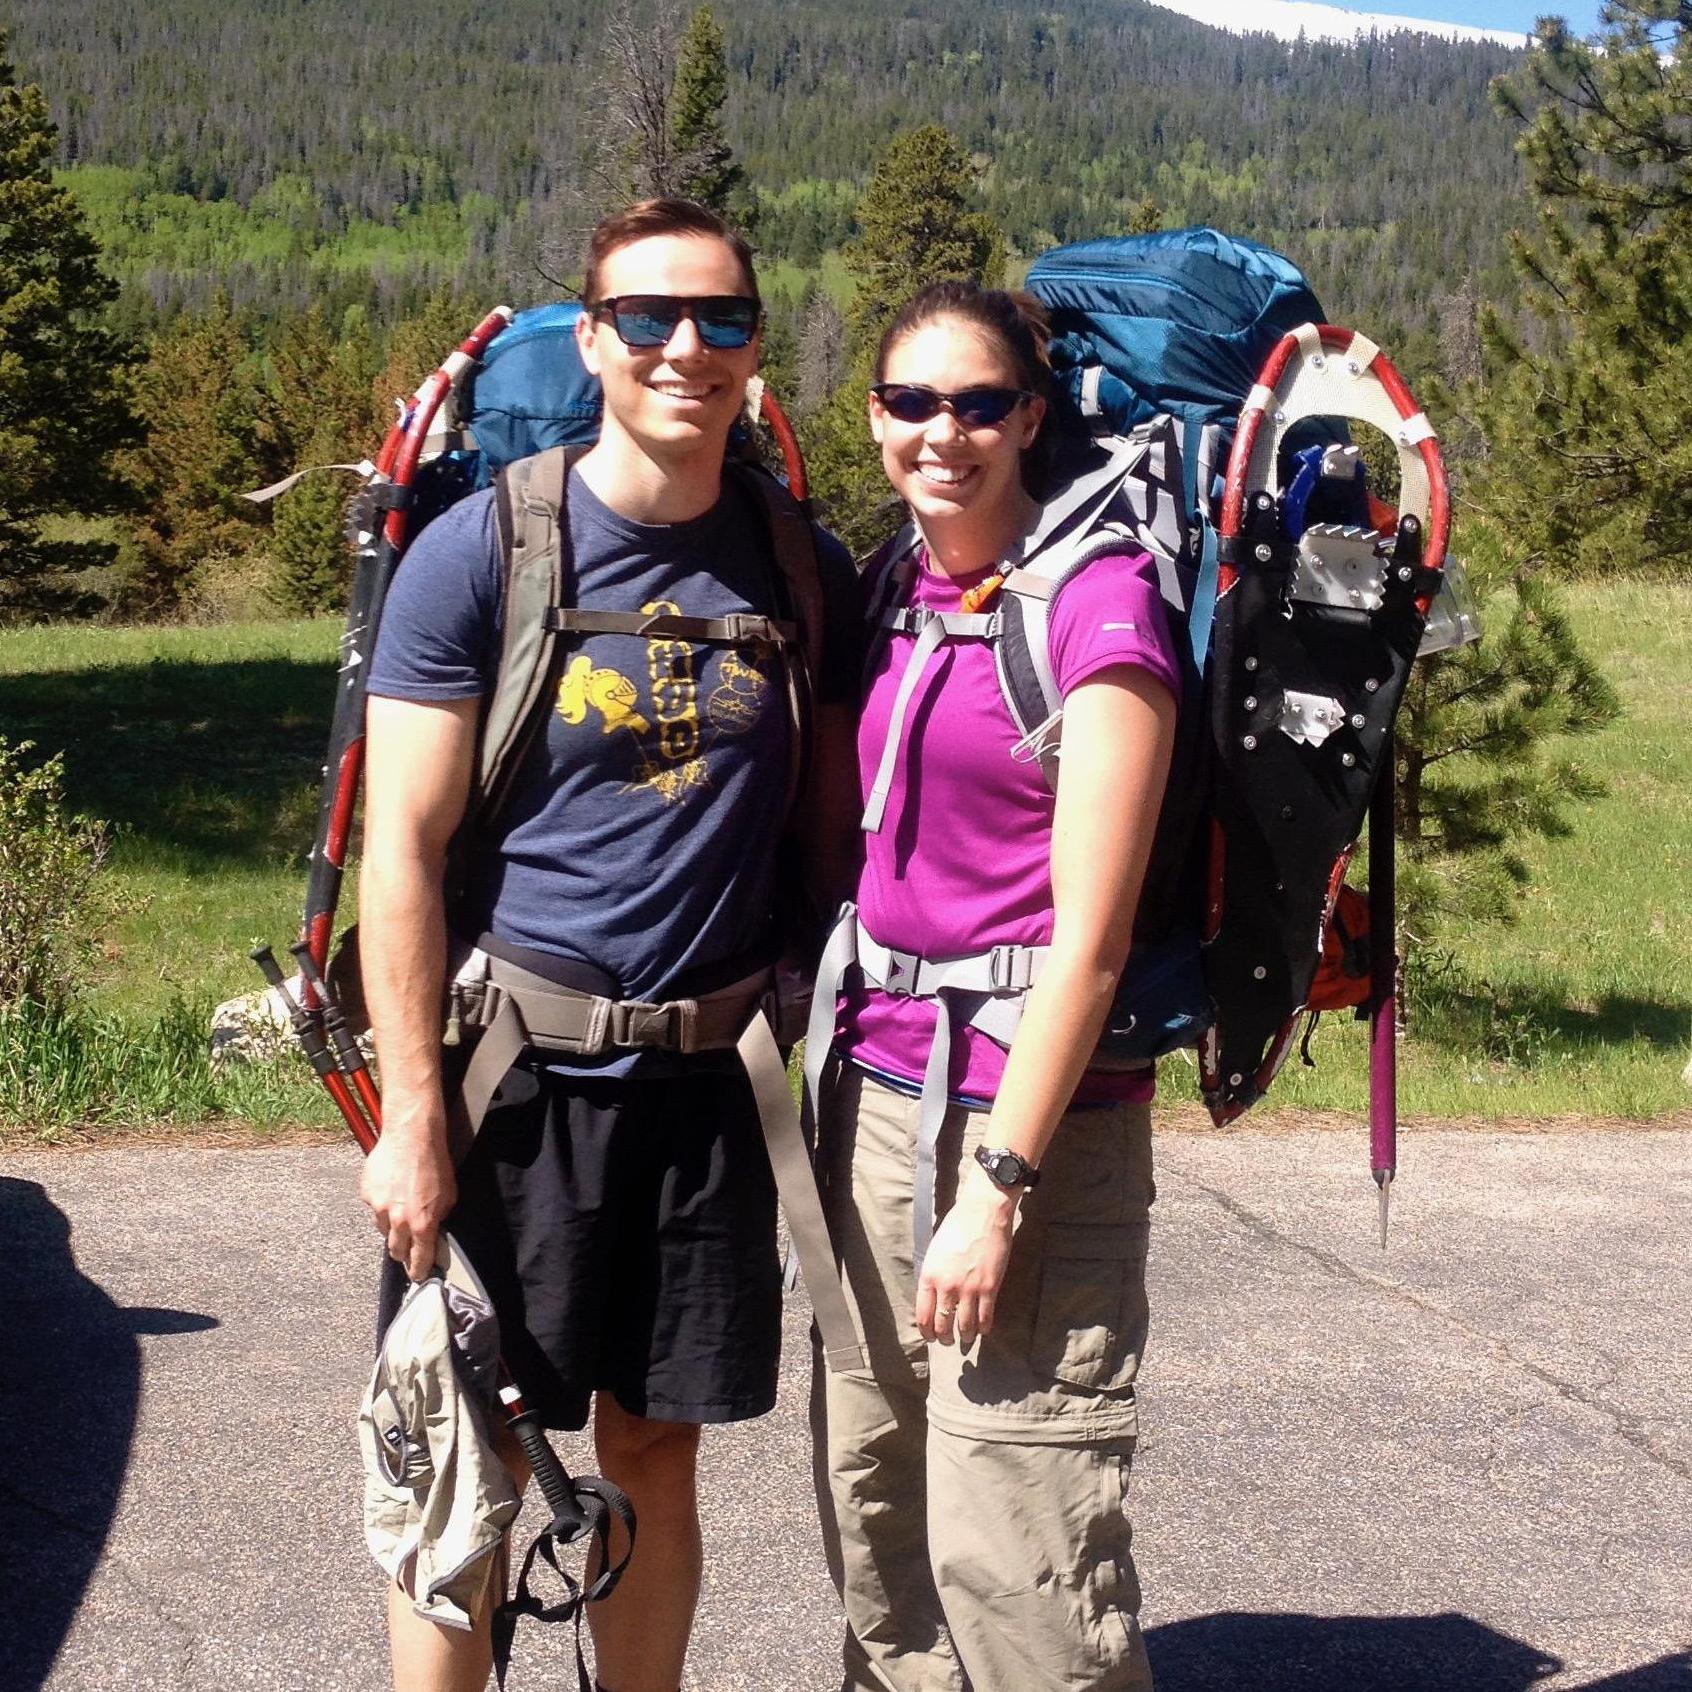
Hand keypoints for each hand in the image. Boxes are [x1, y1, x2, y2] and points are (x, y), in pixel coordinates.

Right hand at [359, 1114, 455, 1280]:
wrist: (412, 1135)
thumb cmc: (435, 1162)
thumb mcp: (449, 1194)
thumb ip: (439, 1218)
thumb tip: (434, 1232)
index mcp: (422, 1223)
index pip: (419, 1259)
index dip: (419, 1270)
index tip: (419, 1276)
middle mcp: (398, 1220)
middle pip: (395, 1250)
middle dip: (403, 1251)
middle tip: (409, 1245)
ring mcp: (378, 1207)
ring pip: (382, 1229)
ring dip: (391, 1225)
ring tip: (401, 1206)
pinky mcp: (366, 1193)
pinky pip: (373, 1207)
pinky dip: (381, 1203)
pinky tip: (391, 1188)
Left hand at [915, 1164, 1018, 1347]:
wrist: (982, 1213)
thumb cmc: (957, 1226)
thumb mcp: (935, 1251)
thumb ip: (933, 1276)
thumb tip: (934, 1297)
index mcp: (929, 1276)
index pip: (923, 1315)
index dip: (927, 1331)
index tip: (931, 1337)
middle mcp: (946, 1286)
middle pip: (942, 1325)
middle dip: (944, 1338)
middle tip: (948, 1341)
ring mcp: (969, 1289)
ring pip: (964, 1326)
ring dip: (965, 1336)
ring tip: (966, 1338)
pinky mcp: (989, 1288)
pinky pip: (985, 1318)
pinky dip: (984, 1328)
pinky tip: (983, 1329)